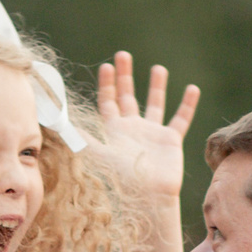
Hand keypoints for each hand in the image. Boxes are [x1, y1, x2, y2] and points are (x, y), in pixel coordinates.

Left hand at [95, 52, 199, 209]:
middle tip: (123, 54)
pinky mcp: (171, 141)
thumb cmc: (122, 178)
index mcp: (115, 131)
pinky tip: (193, 89)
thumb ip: (81, 136)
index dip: (106, 84)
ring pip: (155, 104)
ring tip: (158, 68)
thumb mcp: (98, 153)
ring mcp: (153, 134)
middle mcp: (133, 129)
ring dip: (156, 86)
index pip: (108, 102)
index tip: (106, 66)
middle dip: (125, 76)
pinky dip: (187, 104)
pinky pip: (181, 118)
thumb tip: (58, 122)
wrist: (148, 196)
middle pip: (128, 97)